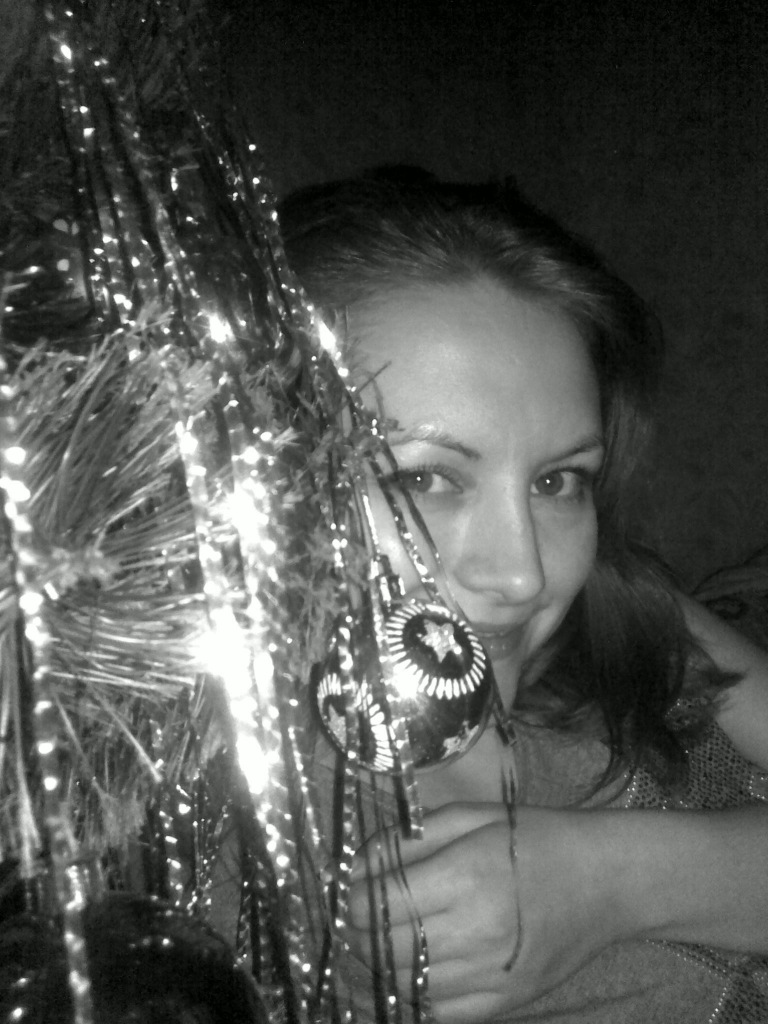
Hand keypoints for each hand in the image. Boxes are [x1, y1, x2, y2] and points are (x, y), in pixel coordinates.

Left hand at [346, 803, 624, 1023]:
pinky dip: (412, 995)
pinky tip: (411, 970)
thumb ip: (408, 839)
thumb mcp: (470, 816)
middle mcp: (476, 933)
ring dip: (380, 965)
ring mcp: (492, 976)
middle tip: (358, 913)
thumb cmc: (534, 837)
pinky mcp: (505, 1002)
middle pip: (384, 948)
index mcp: (466, 877)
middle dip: (358, 932)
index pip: (378, 905)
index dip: (351, 899)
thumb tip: (354, 867)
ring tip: (380, 939)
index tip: (348, 887)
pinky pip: (438, 1012)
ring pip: (405, 985)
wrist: (607, 880)